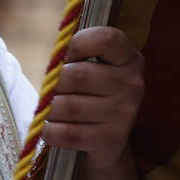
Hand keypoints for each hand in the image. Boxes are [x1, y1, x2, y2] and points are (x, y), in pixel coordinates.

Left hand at [44, 27, 144, 169]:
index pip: (105, 39)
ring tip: (48, 109)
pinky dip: (50, 131)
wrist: (108, 136)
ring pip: (69, 106)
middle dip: (52, 83)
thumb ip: (75, 53)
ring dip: (49, 109)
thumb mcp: (92, 64)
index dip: (75, 44)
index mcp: (128, 58)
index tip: (62, 56)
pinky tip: (49, 128)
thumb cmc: (92, 90)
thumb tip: (53, 58)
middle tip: (47, 90)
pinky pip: (69, 133)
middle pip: (77, 75)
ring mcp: (125, 114)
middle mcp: (132, 84)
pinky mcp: (112, 140)